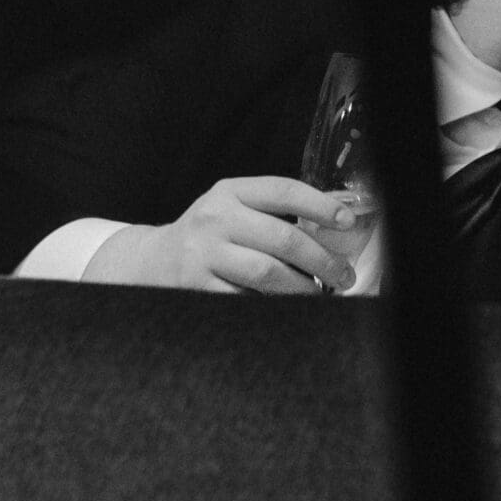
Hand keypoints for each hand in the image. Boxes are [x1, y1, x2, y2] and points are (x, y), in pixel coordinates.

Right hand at [92, 176, 362, 293]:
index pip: (284, 191)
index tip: (348, 221)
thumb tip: (333, 231)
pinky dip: (272, 306)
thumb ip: (271, 213)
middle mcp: (215, 218)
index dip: (321, 205)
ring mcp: (203, 254)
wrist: (152, 262)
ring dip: (302, 288)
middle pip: (283, 239)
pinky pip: (246, 300)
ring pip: (267, 273)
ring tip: (320, 294)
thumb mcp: (232, 210)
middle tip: (344, 275)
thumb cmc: (207, 236)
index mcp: (230, 192)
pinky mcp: (196, 287)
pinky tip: (287, 308)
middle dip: (323, 260)